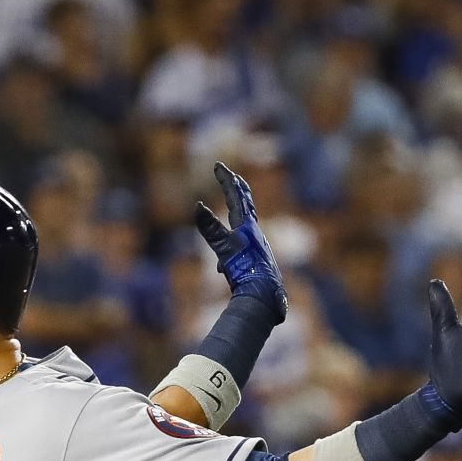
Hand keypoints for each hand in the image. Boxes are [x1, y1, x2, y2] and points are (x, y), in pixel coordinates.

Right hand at [193, 162, 287, 319]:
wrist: (264, 295)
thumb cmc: (245, 271)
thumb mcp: (223, 248)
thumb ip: (210, 228)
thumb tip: (197, 206)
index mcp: (247, 225)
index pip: (236, 195)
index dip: (226, 180)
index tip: (218, 166)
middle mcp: (254, 231)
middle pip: (246, 203)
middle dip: (237, 188)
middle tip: (231, 177)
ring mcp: (256, 244)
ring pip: (245, 223)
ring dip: (236, 212)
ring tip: (229, 213)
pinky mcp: (255, 258)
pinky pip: (241, 243)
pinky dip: (230, 244)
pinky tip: (220, 268)